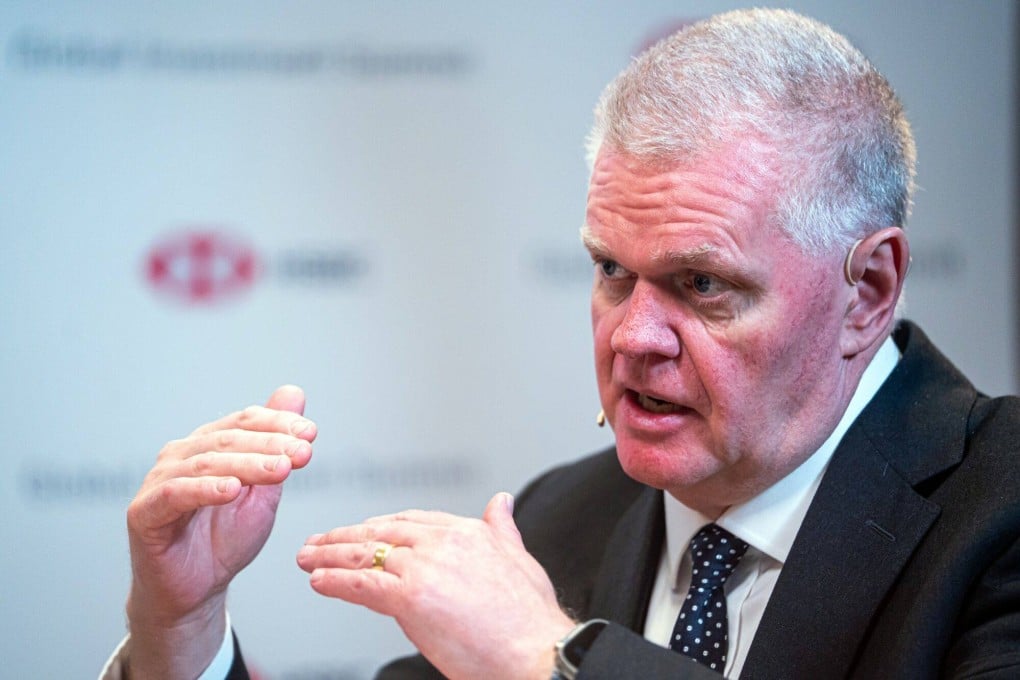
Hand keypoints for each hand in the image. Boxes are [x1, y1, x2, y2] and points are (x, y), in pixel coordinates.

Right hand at [125, 385, 315, 678]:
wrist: (197, 589)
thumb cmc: (227, 539)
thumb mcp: (264, 489)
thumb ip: (276, 445)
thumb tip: (294, 392)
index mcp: (208, 445)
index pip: (244, 421)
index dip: (278, 423)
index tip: (311, 433)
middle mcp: (181, 455)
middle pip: (229, 440)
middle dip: (271, 444)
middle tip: (304, 453)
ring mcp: (159, 481)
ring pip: (207, 463)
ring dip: (247, 465)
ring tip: (280, 470)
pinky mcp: (144, 512)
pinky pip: (176, 494)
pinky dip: (206, 489)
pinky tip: (232, 490)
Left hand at [296, 493, 575, 679]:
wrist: (537, 651)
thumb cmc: (531, 619)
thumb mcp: (520, 559)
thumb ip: (504, 529)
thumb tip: (502, 502)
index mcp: (469, 530)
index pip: (412, 520)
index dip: (380, 526)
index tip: (360, 531)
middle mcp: (444, 542)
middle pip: (382, 532)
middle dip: (345, 538)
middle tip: (319, 542)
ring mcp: (425, 567)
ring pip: (366, 555)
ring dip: (329, 556)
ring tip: (308, 559)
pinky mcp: (410, 597)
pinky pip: (363, 585)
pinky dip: (336, 581)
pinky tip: (319, 581)